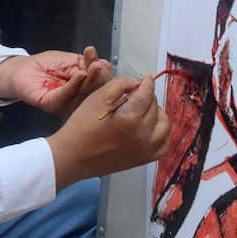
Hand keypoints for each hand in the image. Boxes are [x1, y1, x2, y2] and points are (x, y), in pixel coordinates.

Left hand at [0, 47, 111, 117]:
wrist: (19, 69)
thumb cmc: (43, 65)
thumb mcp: (68, 60)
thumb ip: (84, 62)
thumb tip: (105, 63)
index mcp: (80, 89)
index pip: (96, 82)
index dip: (100, 72)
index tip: (102, 61)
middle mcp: (74, 100)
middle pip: (92, 90)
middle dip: (97, 76)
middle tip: (100, 65)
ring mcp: (63, 104)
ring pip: (81, 94)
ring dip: (89, 80)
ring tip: (94, 66)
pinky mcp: (51, 105)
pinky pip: (65, 96)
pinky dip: (74, 85)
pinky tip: (79, 74)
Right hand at [46, 75, 170, 189]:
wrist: (73, 156)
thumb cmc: (82, 125)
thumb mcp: (98, 97)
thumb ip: (120, 84)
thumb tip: (138, 83)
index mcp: (131, 118)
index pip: (147, 94)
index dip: (147, 83)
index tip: (146, 78)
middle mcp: (143, 135)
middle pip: (155, 107)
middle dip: (148, 97)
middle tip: (139, 94)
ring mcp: (145, 149)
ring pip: (164, 125)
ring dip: (158, 113)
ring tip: (147, 109)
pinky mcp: (143, 159)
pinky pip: (163, 144)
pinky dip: (161, 133)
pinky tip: (153, 126)